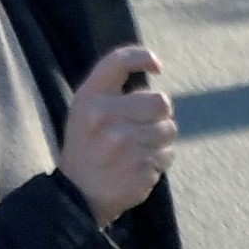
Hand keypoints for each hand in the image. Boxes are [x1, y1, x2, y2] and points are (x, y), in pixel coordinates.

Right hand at [63, 45, 175, 220]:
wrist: (79, 192)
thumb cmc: (87, 143)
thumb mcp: (84, 109)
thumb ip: (111, 90)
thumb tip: (154, 68)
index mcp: (89, 97)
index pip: (118, 62)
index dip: (143, 57)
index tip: (157, 66)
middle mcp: (106, 116)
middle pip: (160, 101)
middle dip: (159, 113)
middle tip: (144, 123)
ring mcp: (125, 143)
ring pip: (169, 129)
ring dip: (160, 138)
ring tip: (138, 147)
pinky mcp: (142, 167)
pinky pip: (168, 154)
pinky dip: (159, 159)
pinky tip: (139, 164)